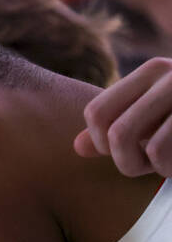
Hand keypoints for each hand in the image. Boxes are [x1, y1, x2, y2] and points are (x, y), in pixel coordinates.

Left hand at [74, 57, 171, 177]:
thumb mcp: (155, 119)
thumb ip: (116, 128)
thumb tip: (78, 147)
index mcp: (151, 72)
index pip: (96, 112)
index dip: (101, 142)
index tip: (126, 151)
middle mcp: (170, 74)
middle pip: (115, 132)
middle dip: (127, 162)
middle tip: (150, 165)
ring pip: (137, 144)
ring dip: (149, 167)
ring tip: (168, 163)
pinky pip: (160, 153)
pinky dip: (167, 169)